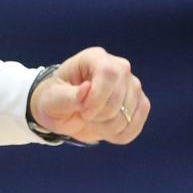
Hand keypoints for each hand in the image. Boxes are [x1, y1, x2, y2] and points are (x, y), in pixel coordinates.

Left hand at [29, 48, 148, 144]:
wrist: (64, 112)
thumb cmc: (55, 100)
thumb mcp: (52, 99)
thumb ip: (68, 96)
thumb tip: (86, 88)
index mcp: (94, 58)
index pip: (109, 74)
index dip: (97, 98)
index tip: (83, 111)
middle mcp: (119, 67)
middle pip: (120, 96)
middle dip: (100, 116)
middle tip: (84, 115)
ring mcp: (132, 85)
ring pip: (129, 113)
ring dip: (107, 127)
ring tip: (93, 120)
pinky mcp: (140, 102)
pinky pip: (136, 125)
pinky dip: (119, 135)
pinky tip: (105, 130)